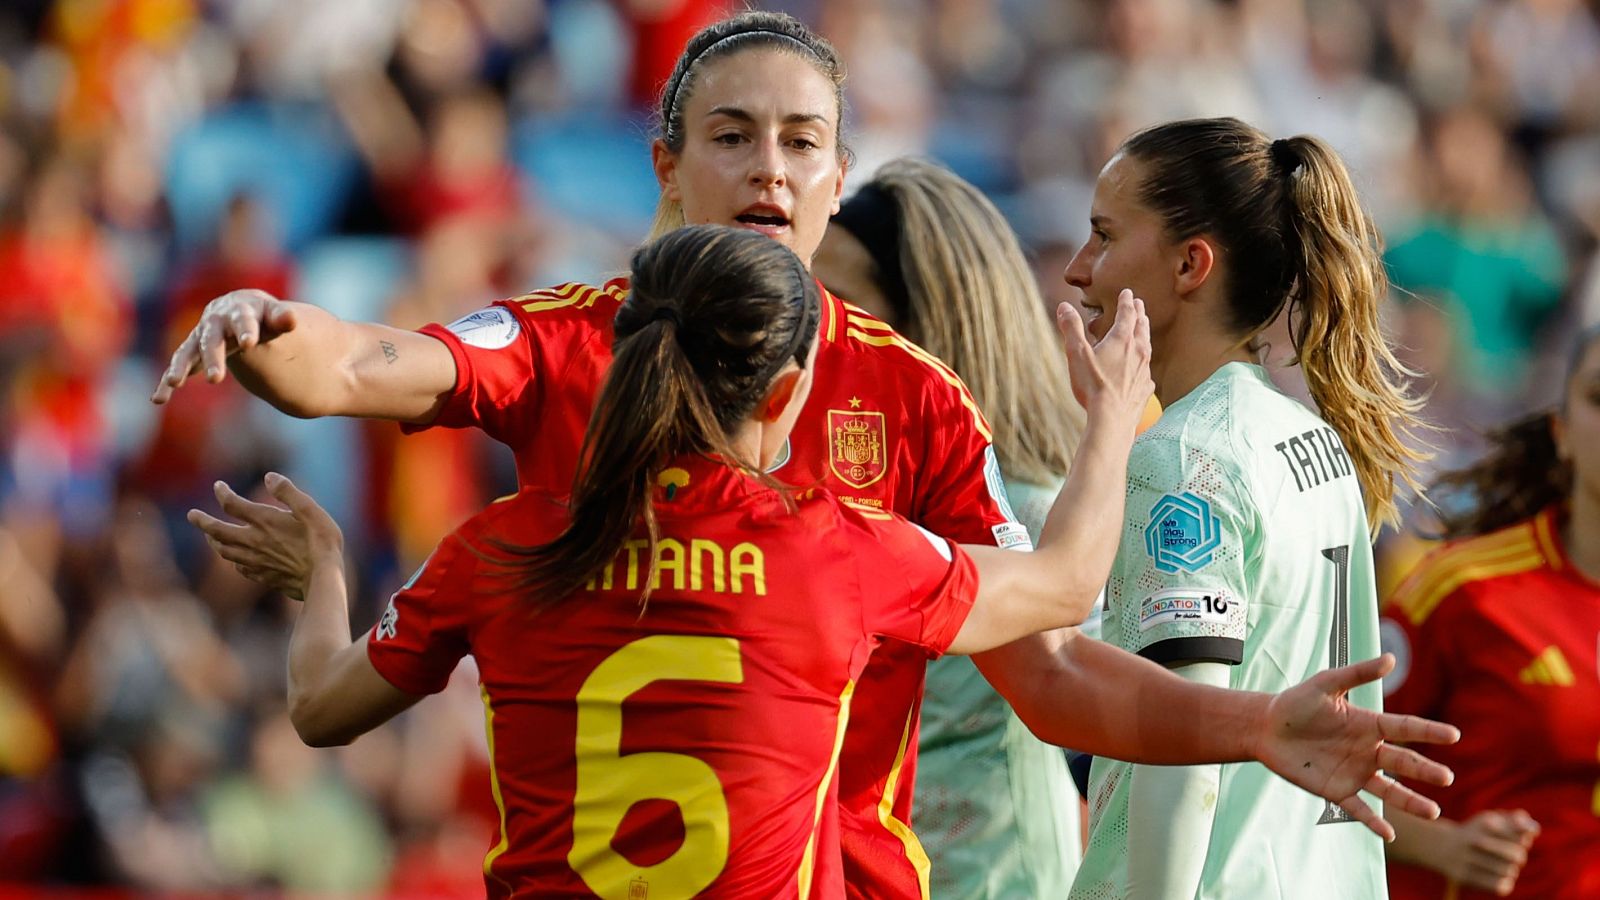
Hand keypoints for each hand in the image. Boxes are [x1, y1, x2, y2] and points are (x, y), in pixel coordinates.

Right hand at [152, 289, 299, 402]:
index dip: (246, 330)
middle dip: (212, 357)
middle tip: (215, 379)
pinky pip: (178, 367)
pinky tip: (158, 399)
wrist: (241, 308)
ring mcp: (200, 338)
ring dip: (181, 367)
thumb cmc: (262, 315)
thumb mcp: (274, 315)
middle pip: (212, 340)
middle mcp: (214, 323)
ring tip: (175, 383)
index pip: (242, 319)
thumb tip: (291, 319)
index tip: (249, 343)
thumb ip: (282, 319)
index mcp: (238, 311)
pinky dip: (166, 382)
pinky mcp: (191, 353)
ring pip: (187, 352)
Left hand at [188, 474, 343, 599]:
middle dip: (202, 521)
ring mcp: (256, 560)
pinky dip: (233, 560)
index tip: (218, 486)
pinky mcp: (263, 576)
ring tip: (208, 536)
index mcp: (264, 520)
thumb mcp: (310, 510)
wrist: (323, 579)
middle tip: (191, 515)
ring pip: (224, 551)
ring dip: (213, 541)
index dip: (222, 493)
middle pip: (217, 531)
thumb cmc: (321, 542)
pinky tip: (236, 560)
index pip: (231, 504)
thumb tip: (269, 477)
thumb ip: (288, 492)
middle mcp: (254, 540)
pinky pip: (240, 568)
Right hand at [1057, 289, 1153, 430]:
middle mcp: (1137, 352)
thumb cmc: (1093, 386)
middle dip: (1139, 314)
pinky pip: (1147, 371)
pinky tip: (1143, 369)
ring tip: (1143, 329)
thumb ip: (1071, 329)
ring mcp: (1144, 370)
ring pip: (1147, 346)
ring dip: (1144, 334)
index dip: (1126, 301)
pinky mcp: (1145, 388)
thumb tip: (1064, 306)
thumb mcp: (1076, 354)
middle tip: (1139, 304)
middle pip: (1141, 327)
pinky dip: (1144, 364)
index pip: (1127, 314)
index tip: (1127, 293)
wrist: (1112, 418)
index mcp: (1121, 340)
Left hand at [1254, 653, 1459, 841]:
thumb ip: (1357, 674)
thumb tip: (1391, 658)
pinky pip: (1359, 808)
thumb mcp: (1325, 684)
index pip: (1405, 728)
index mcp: (1369, 724)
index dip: (1429, 731)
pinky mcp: (1336, 790)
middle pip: (1403, 761)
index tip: (1453, 735)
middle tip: (1446, 777)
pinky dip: (1373, 821)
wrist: (1265, 728)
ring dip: (1410, 801)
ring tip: (1433, 812)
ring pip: (1389, 790)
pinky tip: (1389, 834)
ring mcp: (1354, 772)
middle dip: (1424, 770)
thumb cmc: (1296, 703)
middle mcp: (1368, 750)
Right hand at [1434, 809, 1539, 895]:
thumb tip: (1533, 830)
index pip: (1523, 833)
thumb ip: (1517, 821)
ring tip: (1502, 866)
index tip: (1519, 837)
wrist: (1439, 846)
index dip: (1525, 837)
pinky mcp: (1462, 876)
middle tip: (1511, 856)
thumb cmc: (1477, 833)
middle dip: (1518, 856)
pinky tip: (1497, 877)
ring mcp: (1467, 859)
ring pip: (1509, 872)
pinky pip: (1498, 886)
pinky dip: (1503, 883)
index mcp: (1486, 822)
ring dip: (1509, 870)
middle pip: (1518, 856)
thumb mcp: (1494, 819)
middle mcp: (1475, 840)